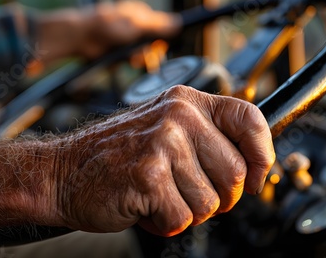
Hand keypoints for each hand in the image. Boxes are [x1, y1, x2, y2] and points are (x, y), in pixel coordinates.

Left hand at [33, 1, 180, 63]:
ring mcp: (126, 40)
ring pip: (142, 54)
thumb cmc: (106, 26)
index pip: (162, 28)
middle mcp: (135, 27)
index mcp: (141, 15)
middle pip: (153, 44)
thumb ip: (157, 26)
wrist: (80, 38)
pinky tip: (123, 61)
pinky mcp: (118, 52)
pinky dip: (127, 62)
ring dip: (137, 58)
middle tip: (141, 55)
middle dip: (149, 52)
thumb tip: (178, 23)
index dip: (163, 39)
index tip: (162, 47)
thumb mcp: (136, 24)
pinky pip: (129, 60)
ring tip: (129, 58)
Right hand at [48, 85, 274, 236]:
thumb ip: (204, 138)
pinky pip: (182, 218)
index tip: (256, 176)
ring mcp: (163, 144)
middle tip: (187, 195)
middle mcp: (178, 116)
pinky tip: (143, 206)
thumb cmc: (115, 156)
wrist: (63, 171)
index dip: (262, 153)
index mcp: (186, 102)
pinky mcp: (149, 176)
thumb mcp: (162, 128)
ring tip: (157, 196)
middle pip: (236, 174)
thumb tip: (251, 165)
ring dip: (186, 212)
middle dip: (218, 198)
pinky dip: (164, 223)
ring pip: (210, 203)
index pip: (249, 118)